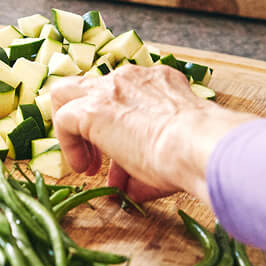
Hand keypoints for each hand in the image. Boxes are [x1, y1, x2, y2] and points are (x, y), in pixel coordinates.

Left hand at [50, 65, 254, 202]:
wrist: (201, 147)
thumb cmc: (198, 154)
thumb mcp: (172, 152)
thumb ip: (145, 165)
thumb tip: (130, 187)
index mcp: (158, 83)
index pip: (125, 97)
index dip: (119, 128)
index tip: (123, 157)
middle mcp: (130, 78)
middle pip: (91, 86)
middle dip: (86, 116)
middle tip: (96, 151)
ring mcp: (108, 88)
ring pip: (68, 92)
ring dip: (73, 127)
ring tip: (87, 164)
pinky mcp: (91, 107)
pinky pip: (64, 119)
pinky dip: (69, 145)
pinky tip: (84, 168)